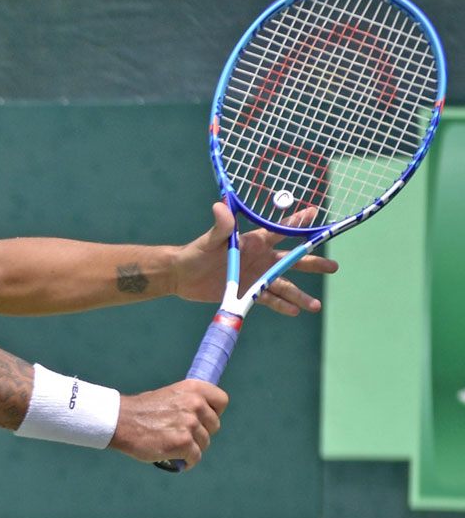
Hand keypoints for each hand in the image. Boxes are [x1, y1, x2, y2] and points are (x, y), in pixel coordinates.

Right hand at [109, 380, 227, 468]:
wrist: (119, 421)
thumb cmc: (142, 410)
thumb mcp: (169, 395)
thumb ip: (188, 402)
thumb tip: (202, 415)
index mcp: (193, 388)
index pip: (221, 401)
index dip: (214, 412)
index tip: (203, 419)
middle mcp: (195, 404)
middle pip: (214, 426)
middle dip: (201, 433)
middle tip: (182, 435)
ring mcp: (190, 424)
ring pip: (204, 443)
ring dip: (191, 448)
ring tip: (174, 447)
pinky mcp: (183, 443)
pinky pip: (195, 457)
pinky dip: (187, 462)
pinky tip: (177, 460)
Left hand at [174, 202, 338, 315]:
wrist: (183, 275)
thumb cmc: (196, 252)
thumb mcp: (211, 239)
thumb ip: (221, 225)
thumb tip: (220, 206)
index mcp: (255, 241)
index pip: (282, 230)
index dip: (299, 222)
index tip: (317, 212)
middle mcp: (261, 259)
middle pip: (292, 260)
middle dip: (313, 263)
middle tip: (334, 267)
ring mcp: (257, 276)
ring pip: (284, 284)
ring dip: (300, 295)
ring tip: (316, 306)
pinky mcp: (248, 292)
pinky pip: (269, 299)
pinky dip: (282, 305)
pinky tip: (296, 311)